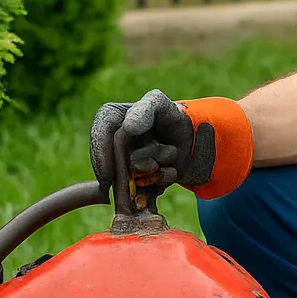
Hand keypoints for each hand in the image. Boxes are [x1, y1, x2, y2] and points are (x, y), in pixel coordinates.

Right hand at [88, 89, 254, 199]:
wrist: (197, 141)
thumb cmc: (176, 117)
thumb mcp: (160, 105)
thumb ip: (144, 111)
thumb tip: (128, 128)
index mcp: (116, 118)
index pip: (102, 130)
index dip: (99, 153)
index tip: (106, 174)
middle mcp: (117, 144)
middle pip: (116, 161)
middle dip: (139, 163)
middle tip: (155, 161)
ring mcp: (127, 165)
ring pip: (131, 177)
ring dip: (155, 169)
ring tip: (172, 154)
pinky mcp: (140, 183)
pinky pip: (142, 192)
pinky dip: (159, 184)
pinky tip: (172, 171)